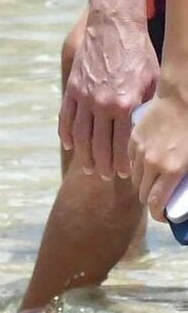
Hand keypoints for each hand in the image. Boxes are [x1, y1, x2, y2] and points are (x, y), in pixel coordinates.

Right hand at [59, 11, 157, 178]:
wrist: (113, 27)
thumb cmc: (138, 53)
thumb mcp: (152, 81)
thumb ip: (146, 107)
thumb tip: (146, 132)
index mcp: (125, 104)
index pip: (121, 145)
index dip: (121, 164)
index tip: (123, 175)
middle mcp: (102, 104)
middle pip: (98, 146)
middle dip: (102, 166)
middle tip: (104, 176)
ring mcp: (83, 97)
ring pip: (80, 136)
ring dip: (84, 156)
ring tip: (88, 167)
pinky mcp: (72, 89)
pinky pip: (66, 118)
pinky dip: (66, 135)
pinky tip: (70, 146)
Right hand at [128, 85, 187, 218]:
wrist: (184, 97)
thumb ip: (186, 177)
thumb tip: (183, 190)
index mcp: (171, 171)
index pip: (155, 203)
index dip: (158, 214)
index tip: (162, 215)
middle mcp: (151, 164)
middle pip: (142, 192)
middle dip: (150, 198)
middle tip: (159, 196)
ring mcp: (139, 150)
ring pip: (133, 176)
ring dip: (141, 181)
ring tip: (150, 177)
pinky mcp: (133, 137)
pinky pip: (130, 158)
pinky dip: (136, 164)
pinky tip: (145, 160)